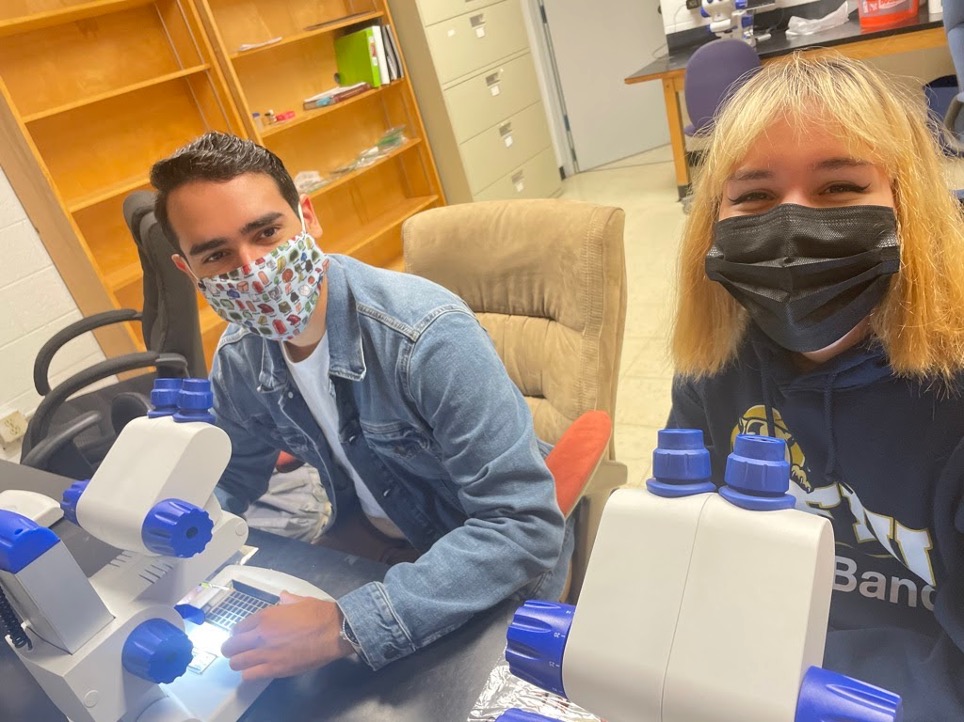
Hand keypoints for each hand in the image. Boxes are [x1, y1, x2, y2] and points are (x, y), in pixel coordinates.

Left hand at [221, 592, 353, 679]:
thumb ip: (287, 599)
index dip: (238, 634)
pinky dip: (250, 674)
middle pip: (230, 646)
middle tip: (239, 651)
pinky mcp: (274, 669)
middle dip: (232, 649)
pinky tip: (257, 671)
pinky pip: (249, 676)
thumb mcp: (301, 600)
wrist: (333, 631)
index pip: (237, 628)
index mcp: (265, 616)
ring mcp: (266, 653)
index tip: (243, 637)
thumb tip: (283, 596)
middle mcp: (260, 635)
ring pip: (236, 663)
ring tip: (247, 662)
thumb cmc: (319, 613)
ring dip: (239, 663)